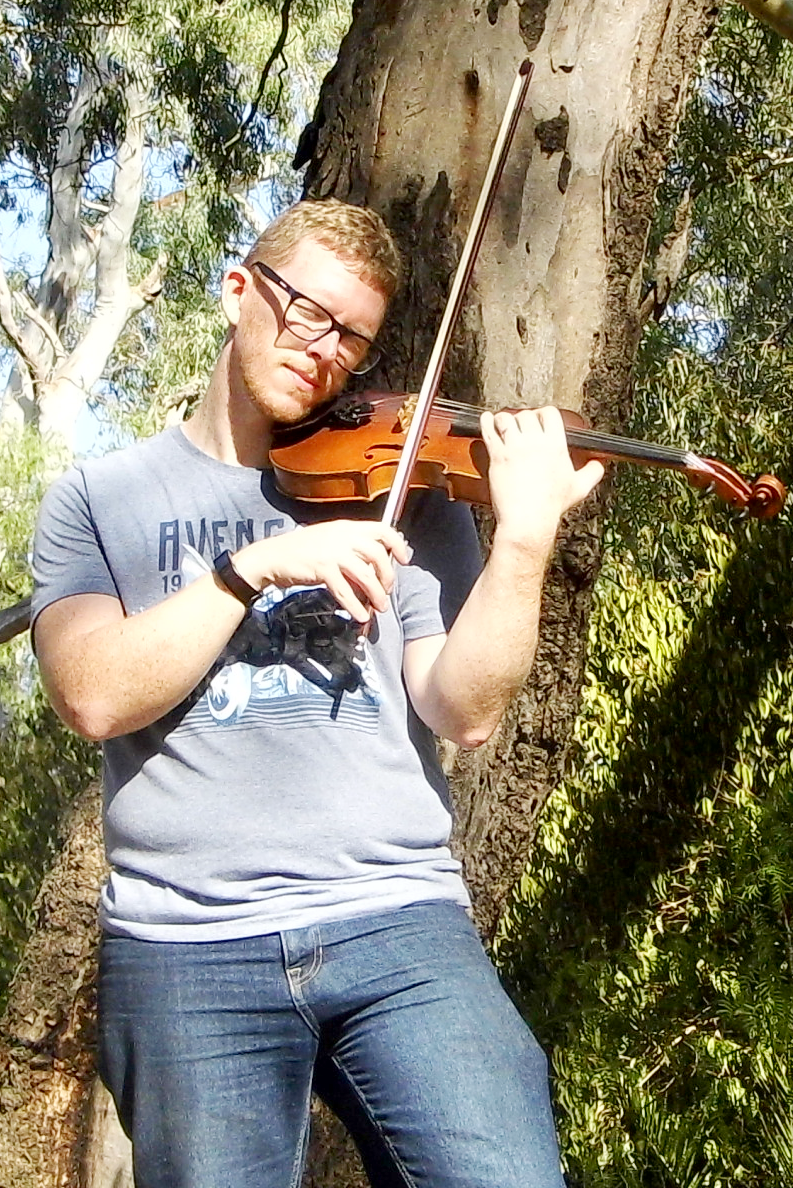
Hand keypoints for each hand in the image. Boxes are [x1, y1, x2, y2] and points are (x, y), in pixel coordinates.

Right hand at [233, 520, 411, 622]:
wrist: (273, 556)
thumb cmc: (301, 551)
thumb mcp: (330, 541)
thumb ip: (352, 549)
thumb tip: (374, 568)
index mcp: (347, 527)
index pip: (382, 528)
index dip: (398, 544)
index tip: (405, 559)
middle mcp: (343, 536)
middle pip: (378, 554)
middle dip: (387, 577)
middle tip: (386, 591)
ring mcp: (333, 551)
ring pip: (366, 575)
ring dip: (376, 595)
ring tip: (378, 608)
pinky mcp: (323, 569)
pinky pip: (346, 590)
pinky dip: (356, 605)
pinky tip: (360, 615)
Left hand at [480, 406, 603, 552]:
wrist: (528, 519)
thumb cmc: (552, 505)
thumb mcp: (579, 488)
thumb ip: (592, 472)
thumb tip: (599, 464)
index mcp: (556, 445)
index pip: (549, 413)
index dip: (543, 413)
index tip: (539, 419)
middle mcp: (535, 442)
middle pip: (526, 415)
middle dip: (522, 418)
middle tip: (519, 426)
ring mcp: (515, 448)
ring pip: (506, 419)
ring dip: (504, 419)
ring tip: (503, 425)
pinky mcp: (498, 456)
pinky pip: (489, 431)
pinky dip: (486, 422)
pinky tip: (486, 420)